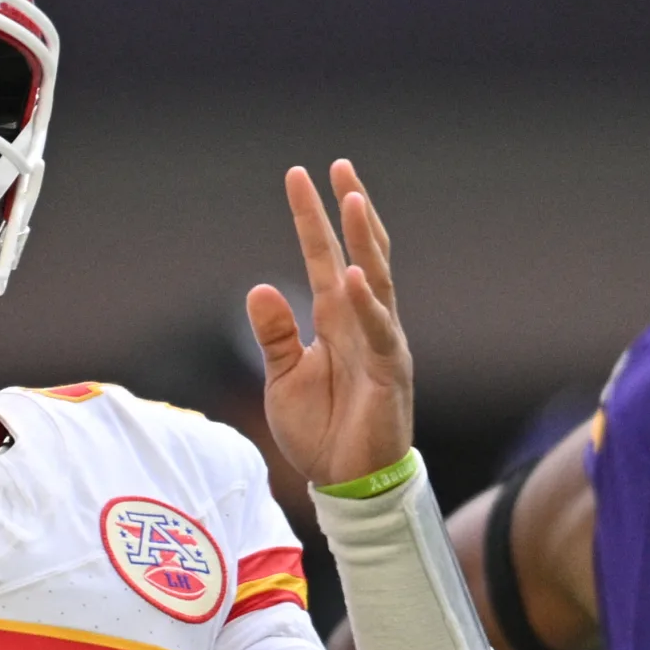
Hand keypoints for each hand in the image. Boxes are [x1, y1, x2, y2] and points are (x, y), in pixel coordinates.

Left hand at [247, 160, 412, 487]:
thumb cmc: (320, 430)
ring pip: (376, 281)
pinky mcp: (390, 373)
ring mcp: (381, 344)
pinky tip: (354, 277)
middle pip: (358, 254)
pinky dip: (367, 306)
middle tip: (338, 167)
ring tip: (354, 200)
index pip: (323, 257)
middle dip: (349, 212)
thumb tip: (259, 287)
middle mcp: (362, 322)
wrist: (345, 483)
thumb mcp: (283, 378)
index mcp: (335, 320)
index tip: (298, 176)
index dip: (312, 219)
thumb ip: (274, 334)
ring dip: (365, 241)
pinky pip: (379, 333)